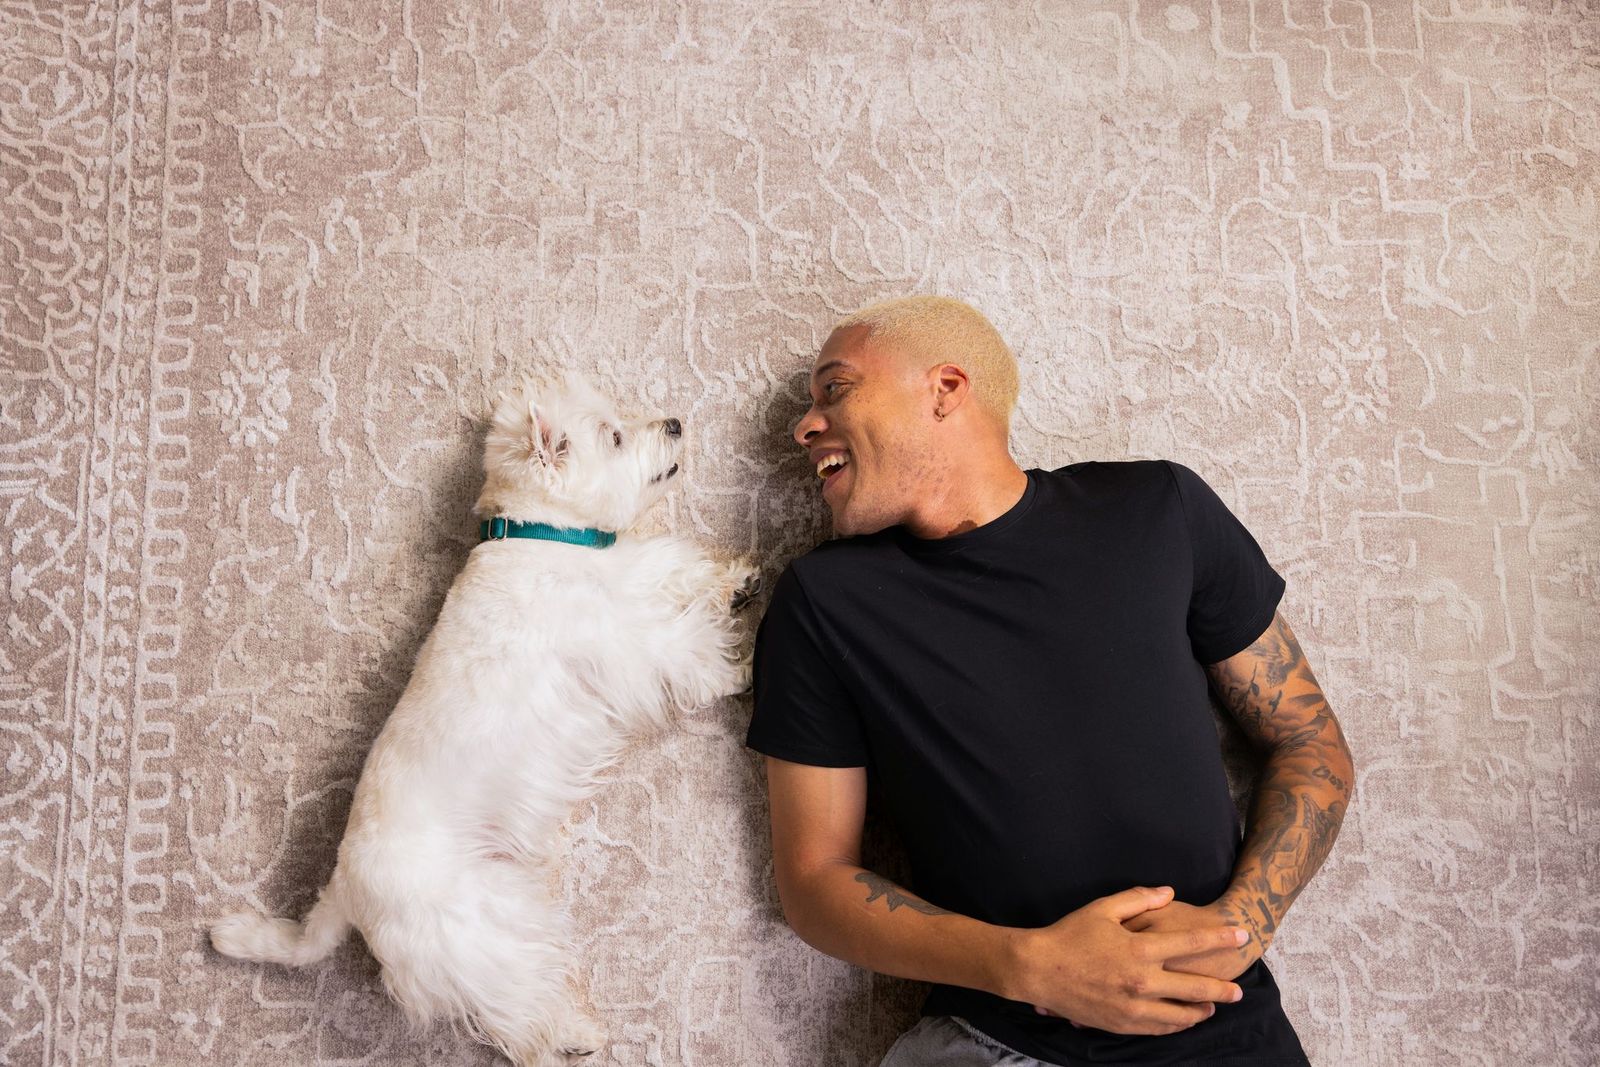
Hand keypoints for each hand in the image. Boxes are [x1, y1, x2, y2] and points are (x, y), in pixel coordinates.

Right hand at [1005, 886, 1248, 1035]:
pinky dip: (1175, 1024)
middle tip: (1238, 991)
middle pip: (1195, 987)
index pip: (1191, 943)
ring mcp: (1132, 1007)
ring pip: (1179, 1015)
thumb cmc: (1069, 935)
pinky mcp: (1121, 1023)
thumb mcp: (1103, 908)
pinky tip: (1182, 1020)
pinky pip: (1158, 1028)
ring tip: (1212, 1007)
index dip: (1219, 938)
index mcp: (1139, 949)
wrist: (1037, 969)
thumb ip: (1139, 899)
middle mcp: (1142, 981)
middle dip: (1221, 989)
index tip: (1242, 935)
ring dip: (1201, 1011)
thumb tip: (1168, 892)